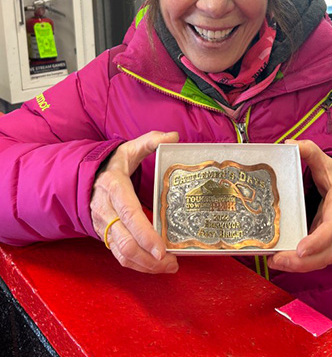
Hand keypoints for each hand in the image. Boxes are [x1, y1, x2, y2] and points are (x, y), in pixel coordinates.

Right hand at [90, 130, 178, 273]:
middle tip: (172, 263)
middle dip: (149, 258)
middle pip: (126, 242)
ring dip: (145, 265)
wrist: (86, 177)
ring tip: (169, 266)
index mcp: (114, 187)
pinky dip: (138, 265)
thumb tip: (173, 137)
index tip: (162, 249)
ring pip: (122, 253)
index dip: (145, 234)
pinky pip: (119, 256)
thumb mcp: (129, 148)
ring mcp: (104, 225)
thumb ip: (150, 141)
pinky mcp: (105, 235)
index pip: (129, 214)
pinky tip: (155, 266)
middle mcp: (106, 210)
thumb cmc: (113, 164)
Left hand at [268, 139, 331, 272]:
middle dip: (303, 262)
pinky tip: (277, 259)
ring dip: (298, 266)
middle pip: (327, 252)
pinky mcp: (323, 243)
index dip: (318, 240)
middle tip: (278, 260)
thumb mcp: (324, 161)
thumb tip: (290, 144)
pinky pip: (314, 258)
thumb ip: (309, 151)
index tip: (300, 248)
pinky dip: (297, 263)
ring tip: (274, 262)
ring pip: (321, 260)